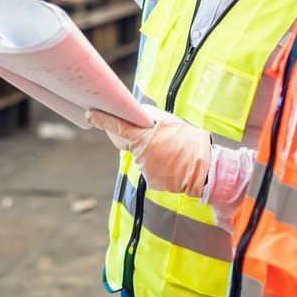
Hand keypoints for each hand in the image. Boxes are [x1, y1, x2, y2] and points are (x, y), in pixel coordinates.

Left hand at [87, 104, 212, 195]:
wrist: (206, 169)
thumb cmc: (190, 142)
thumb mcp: (170, 122)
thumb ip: (149, 119)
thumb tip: (136, 116)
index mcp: (143, 137)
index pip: (115, 126)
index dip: (101, 120)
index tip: (90, 114)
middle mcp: (139, 155)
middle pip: (124, 141)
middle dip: (128, 134)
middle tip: (145, 130)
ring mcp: (144, 170)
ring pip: (139, 156)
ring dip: (148, 152)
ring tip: (170, 150)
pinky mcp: (150, 182)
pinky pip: (148, 169)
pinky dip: (156, 165)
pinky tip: (171, 163)